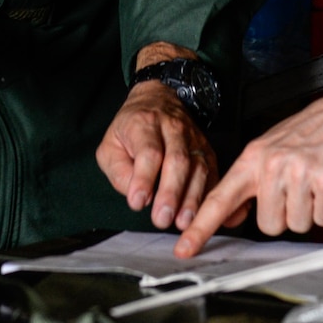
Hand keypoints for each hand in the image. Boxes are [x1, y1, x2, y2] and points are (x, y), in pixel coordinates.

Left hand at [97, 80, 218, 230]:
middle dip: (170, 193)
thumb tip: (136, 196)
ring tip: (183, 222)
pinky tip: (202, 214)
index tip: (137, 202)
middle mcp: (173, 129)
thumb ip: (118, 171)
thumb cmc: (131, 129)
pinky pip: (212, 173)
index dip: (143, 179)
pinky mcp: (207, 150)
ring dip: (191, 198)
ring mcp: (194, 139)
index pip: (148, 152)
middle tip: (162, 218)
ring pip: (198, 168)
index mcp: (145, 124)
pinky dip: (208, 195)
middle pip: (177, 161)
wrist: (159, 99)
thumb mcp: (110, 145)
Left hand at [174, 65, 322, 257]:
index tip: (183, 249)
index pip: (220, 199)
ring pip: (296, 225)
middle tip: (300, 188)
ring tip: (317, 181)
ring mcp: (299, 173)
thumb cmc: (318, 129)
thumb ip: (252, 178)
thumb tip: (234, 213)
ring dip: (310, 211)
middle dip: (285, 214)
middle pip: (267, 225)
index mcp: (254, 156)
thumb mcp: (273, 146)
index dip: (200, 228)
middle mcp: (272, 164)